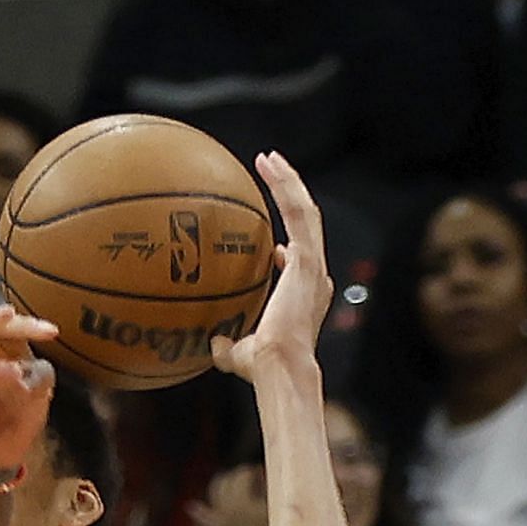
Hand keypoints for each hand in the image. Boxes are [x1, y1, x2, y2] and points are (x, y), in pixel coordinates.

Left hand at [211, 153, 331, 382]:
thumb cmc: (261, 366)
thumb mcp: (238, 354)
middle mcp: (314, 274)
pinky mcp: (308, 259)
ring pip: (305, 210)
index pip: (301, 263)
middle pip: (305, 223)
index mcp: (304, 293)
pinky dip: (287, 187)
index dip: (290, 248)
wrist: (278, 365)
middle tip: (270, 172)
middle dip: (290, 195)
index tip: (273, 244)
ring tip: (269, 159)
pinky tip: (270, 168)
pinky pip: (299, 213)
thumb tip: (212, 344)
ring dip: (289, 182)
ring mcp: (313, 264)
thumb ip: (228, 346)